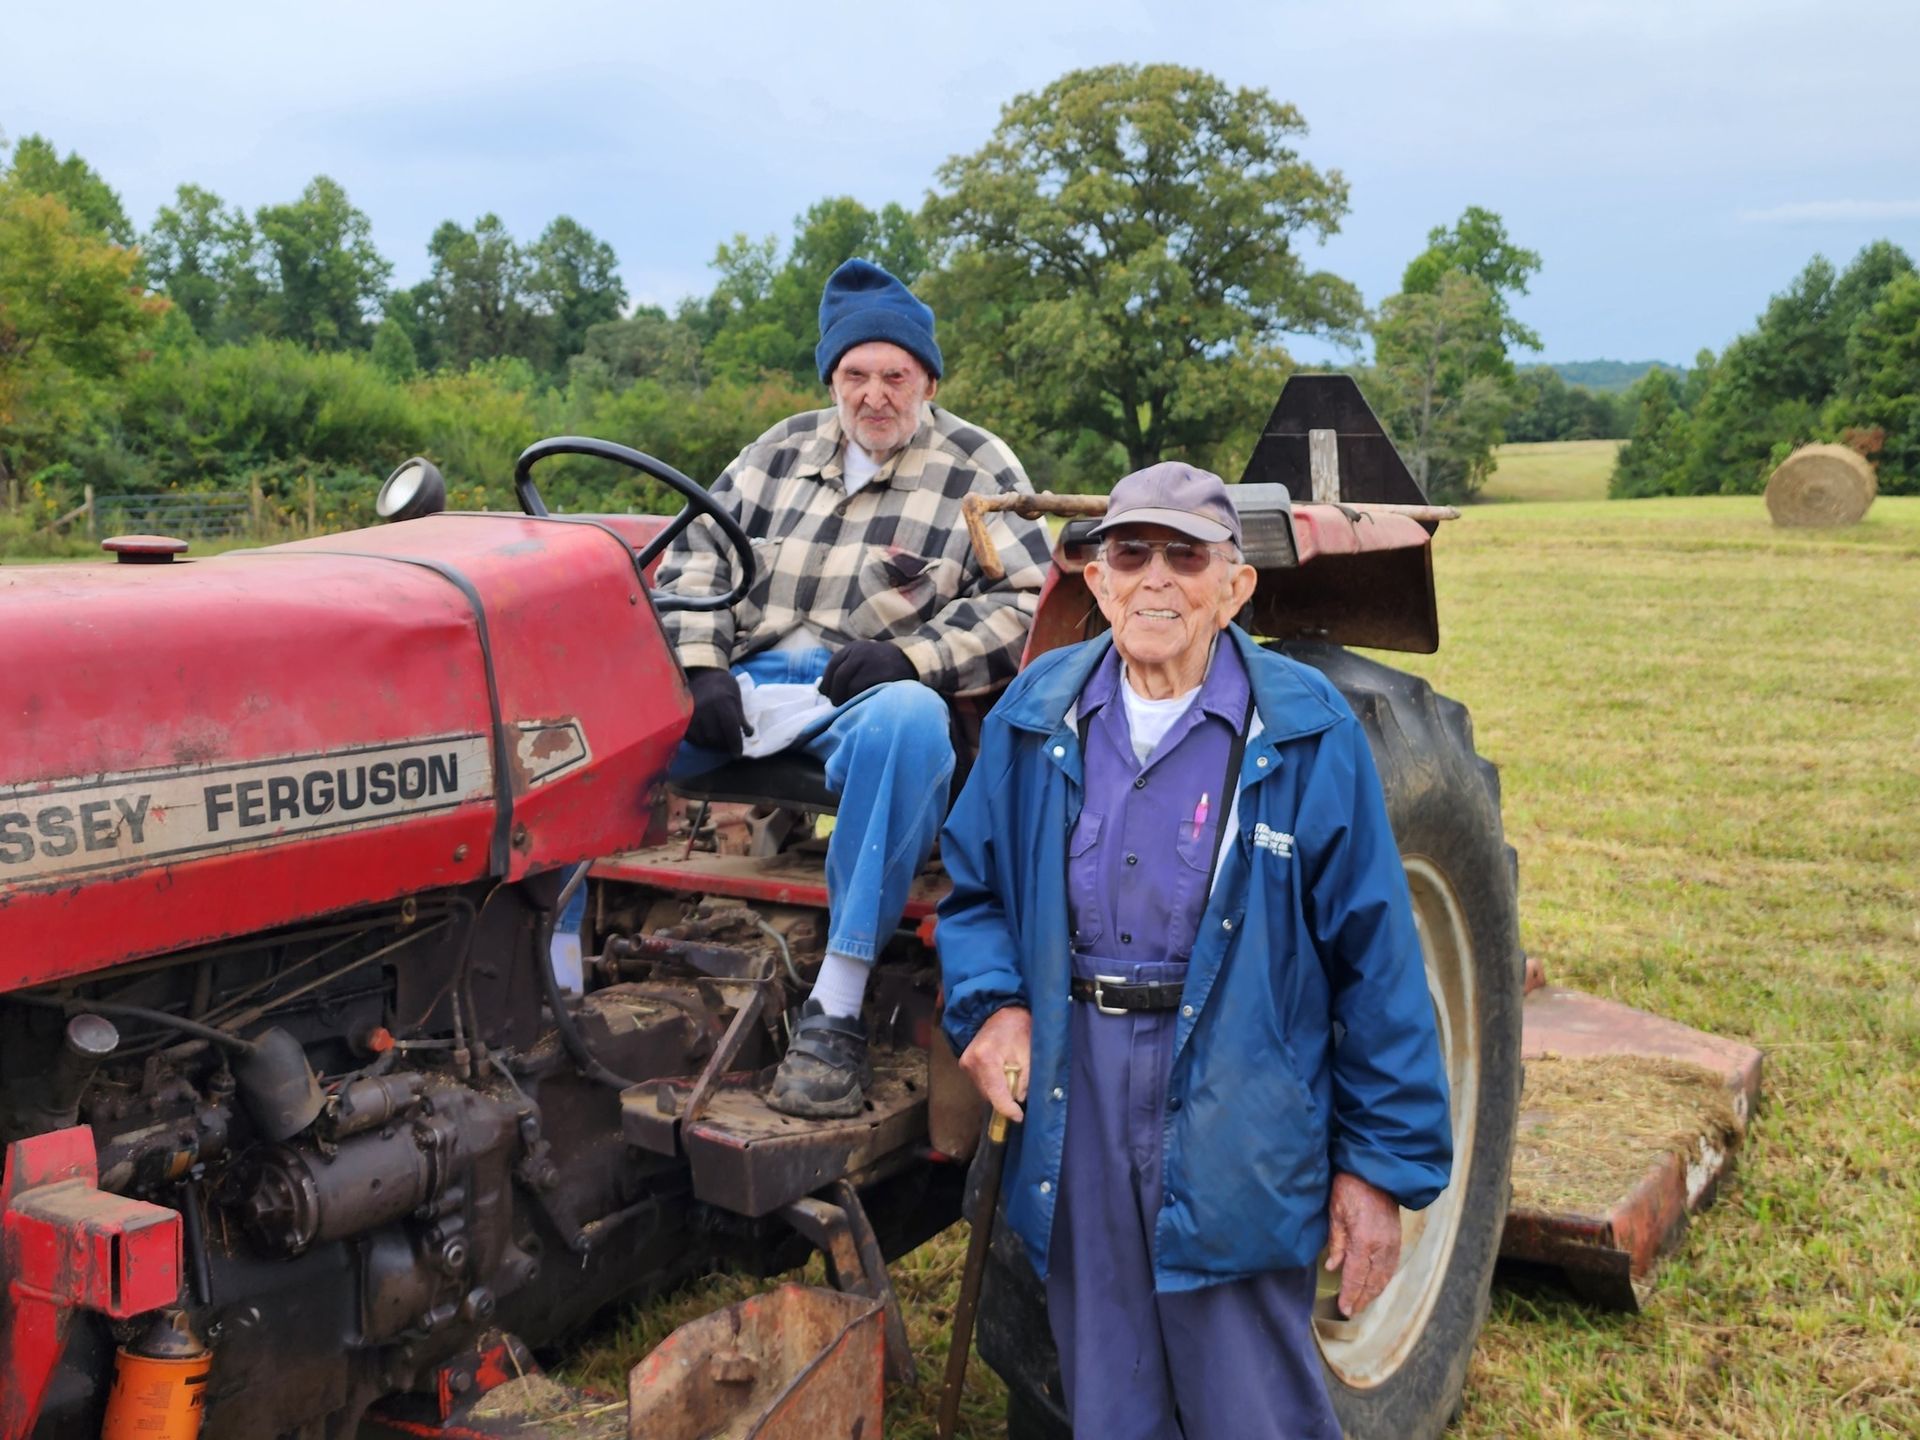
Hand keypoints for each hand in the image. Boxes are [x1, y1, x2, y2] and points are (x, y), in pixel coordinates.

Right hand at [684, 667, 747, 754]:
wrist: (702, 672)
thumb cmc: (724, 685)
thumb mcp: (736, 697)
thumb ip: (741, 716)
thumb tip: (749, 734)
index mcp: (722, 703)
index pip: (730, 730)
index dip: (735, 744)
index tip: (737, 754)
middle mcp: (706, 709)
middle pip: (716, 738)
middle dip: (724, 746)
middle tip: (729, 747)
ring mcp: (693, 713)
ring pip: (703, 740)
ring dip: (712, 745)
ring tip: (718, 743)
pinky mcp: (684, 716)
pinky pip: (691, 737)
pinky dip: (700, 741)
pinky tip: (706, 739)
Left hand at [820, 640, 915, 704]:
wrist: (912, 661)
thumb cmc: (884, 664)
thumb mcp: (864, 657)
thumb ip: (847, 667)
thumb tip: (824, 688)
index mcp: (854, 647)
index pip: (833, 664)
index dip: (827, 682)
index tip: (825, 694)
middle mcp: (860, 652)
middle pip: (839, 676)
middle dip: (834, 693)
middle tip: (835, 704)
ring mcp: (871, 663)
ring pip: (848, 685)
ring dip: (845, 698)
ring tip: (847, 706)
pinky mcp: (880, 674)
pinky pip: (861, 690)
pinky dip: (857, 699)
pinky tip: (859, 704)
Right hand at [958, 1005, 1030, 1123]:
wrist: (999, 1011)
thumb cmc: (1017, 1028)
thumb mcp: (1028, 1053)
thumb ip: (1025, 1079)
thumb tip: (1019, 1100)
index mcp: (986, 1058)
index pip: (995, 1094)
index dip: (1008, 1109)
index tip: (1019, 1116)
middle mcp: (970, 1062)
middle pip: (988, 1095)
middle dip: (1005, 1098)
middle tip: (1020, 1092)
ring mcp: (965, 1064)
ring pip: (984, 1091)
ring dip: (998, 1091)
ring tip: (1012, 1076)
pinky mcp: (964, 1064)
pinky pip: (980, 1083)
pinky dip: (992, 1084)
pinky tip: (1002, 1072)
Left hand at [1325, 1172, 1401, 1317]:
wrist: (1376, 1171)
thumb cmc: (1350, 1188)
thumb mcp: (1336, 1212)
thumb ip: (1336, 1242)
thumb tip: (1333, 1267)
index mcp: (1364, 1241)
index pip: (1357, 1276)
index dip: (1351, 1295)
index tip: (1345, 1309)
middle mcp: (1382, 1246)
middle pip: (1373, 1281)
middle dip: (1363, 1299)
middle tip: (1352, 1312)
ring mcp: (1393, 1243)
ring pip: (1385, 1276)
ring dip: (1375, 1292)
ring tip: (1363, 1303)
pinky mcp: (1397, 1238)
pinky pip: (1392, 1265)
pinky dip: (1384, 1279)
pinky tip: (1377, 1285)